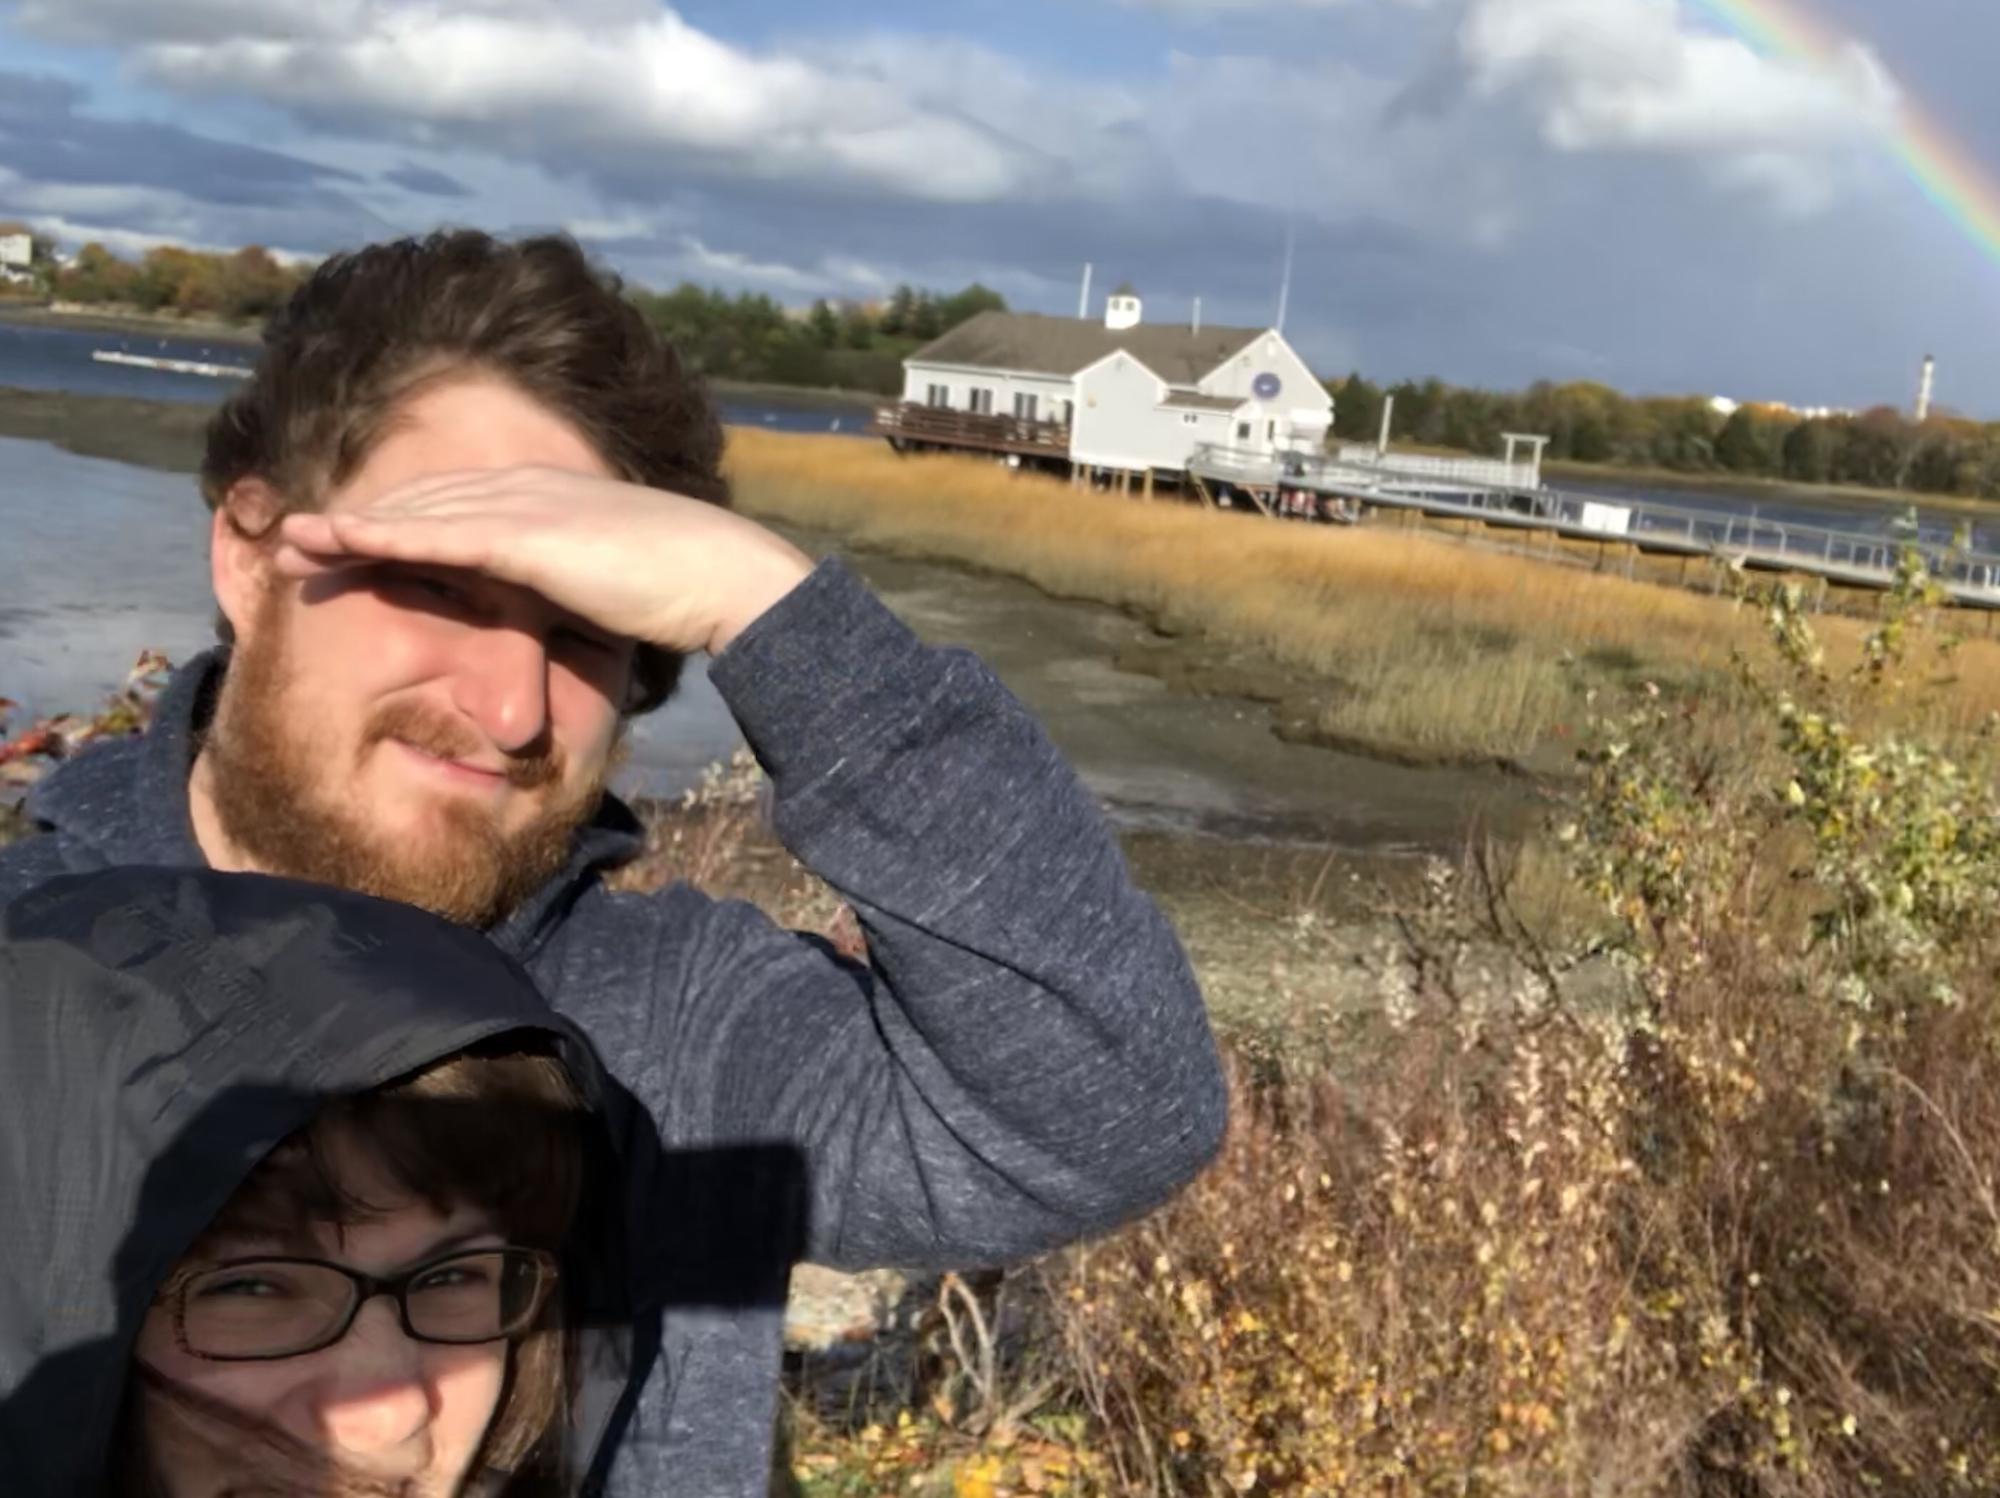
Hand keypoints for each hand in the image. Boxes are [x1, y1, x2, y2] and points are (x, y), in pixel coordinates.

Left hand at [272, 466, 812, 655]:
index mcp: (546, 498)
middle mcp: (525, 489)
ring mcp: (523, 506)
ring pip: (412, 511)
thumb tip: (558, 620)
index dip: (391, 520)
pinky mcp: (525, 536)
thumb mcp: (611, 587)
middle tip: (290, 538)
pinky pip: (435, 534)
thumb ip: (573, 593)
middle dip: (350, 519)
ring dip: (345, 526)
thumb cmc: (684, 589)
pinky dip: (378, 535)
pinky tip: (334, 540)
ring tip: (288, 543)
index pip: (451, 504)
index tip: (343, 541)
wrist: (724, 573)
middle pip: (417, 500)